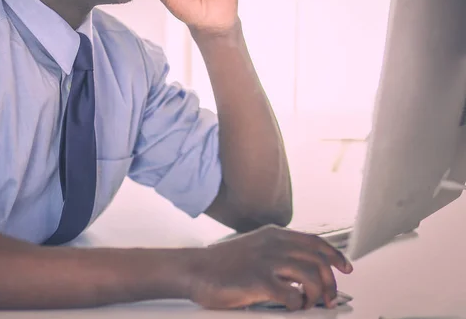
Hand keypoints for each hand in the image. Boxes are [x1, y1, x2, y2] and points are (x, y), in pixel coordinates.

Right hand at [189, 225, 353, 310]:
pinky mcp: (259, 280)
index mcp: (274, 234)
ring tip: (310, 305)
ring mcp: (267, 261)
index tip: (346, 268)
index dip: (334, 255)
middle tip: (330, 299)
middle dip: (331, 281)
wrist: (195, 269)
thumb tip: (302, 272)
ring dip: (317, 294)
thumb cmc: (222, 264)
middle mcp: (274, 244)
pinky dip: (298, 304)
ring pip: (311, 275)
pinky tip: (291, 307)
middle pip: (318, 259)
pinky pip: (292, 294)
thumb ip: (276, 252)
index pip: (315, 241)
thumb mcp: (253, 248)